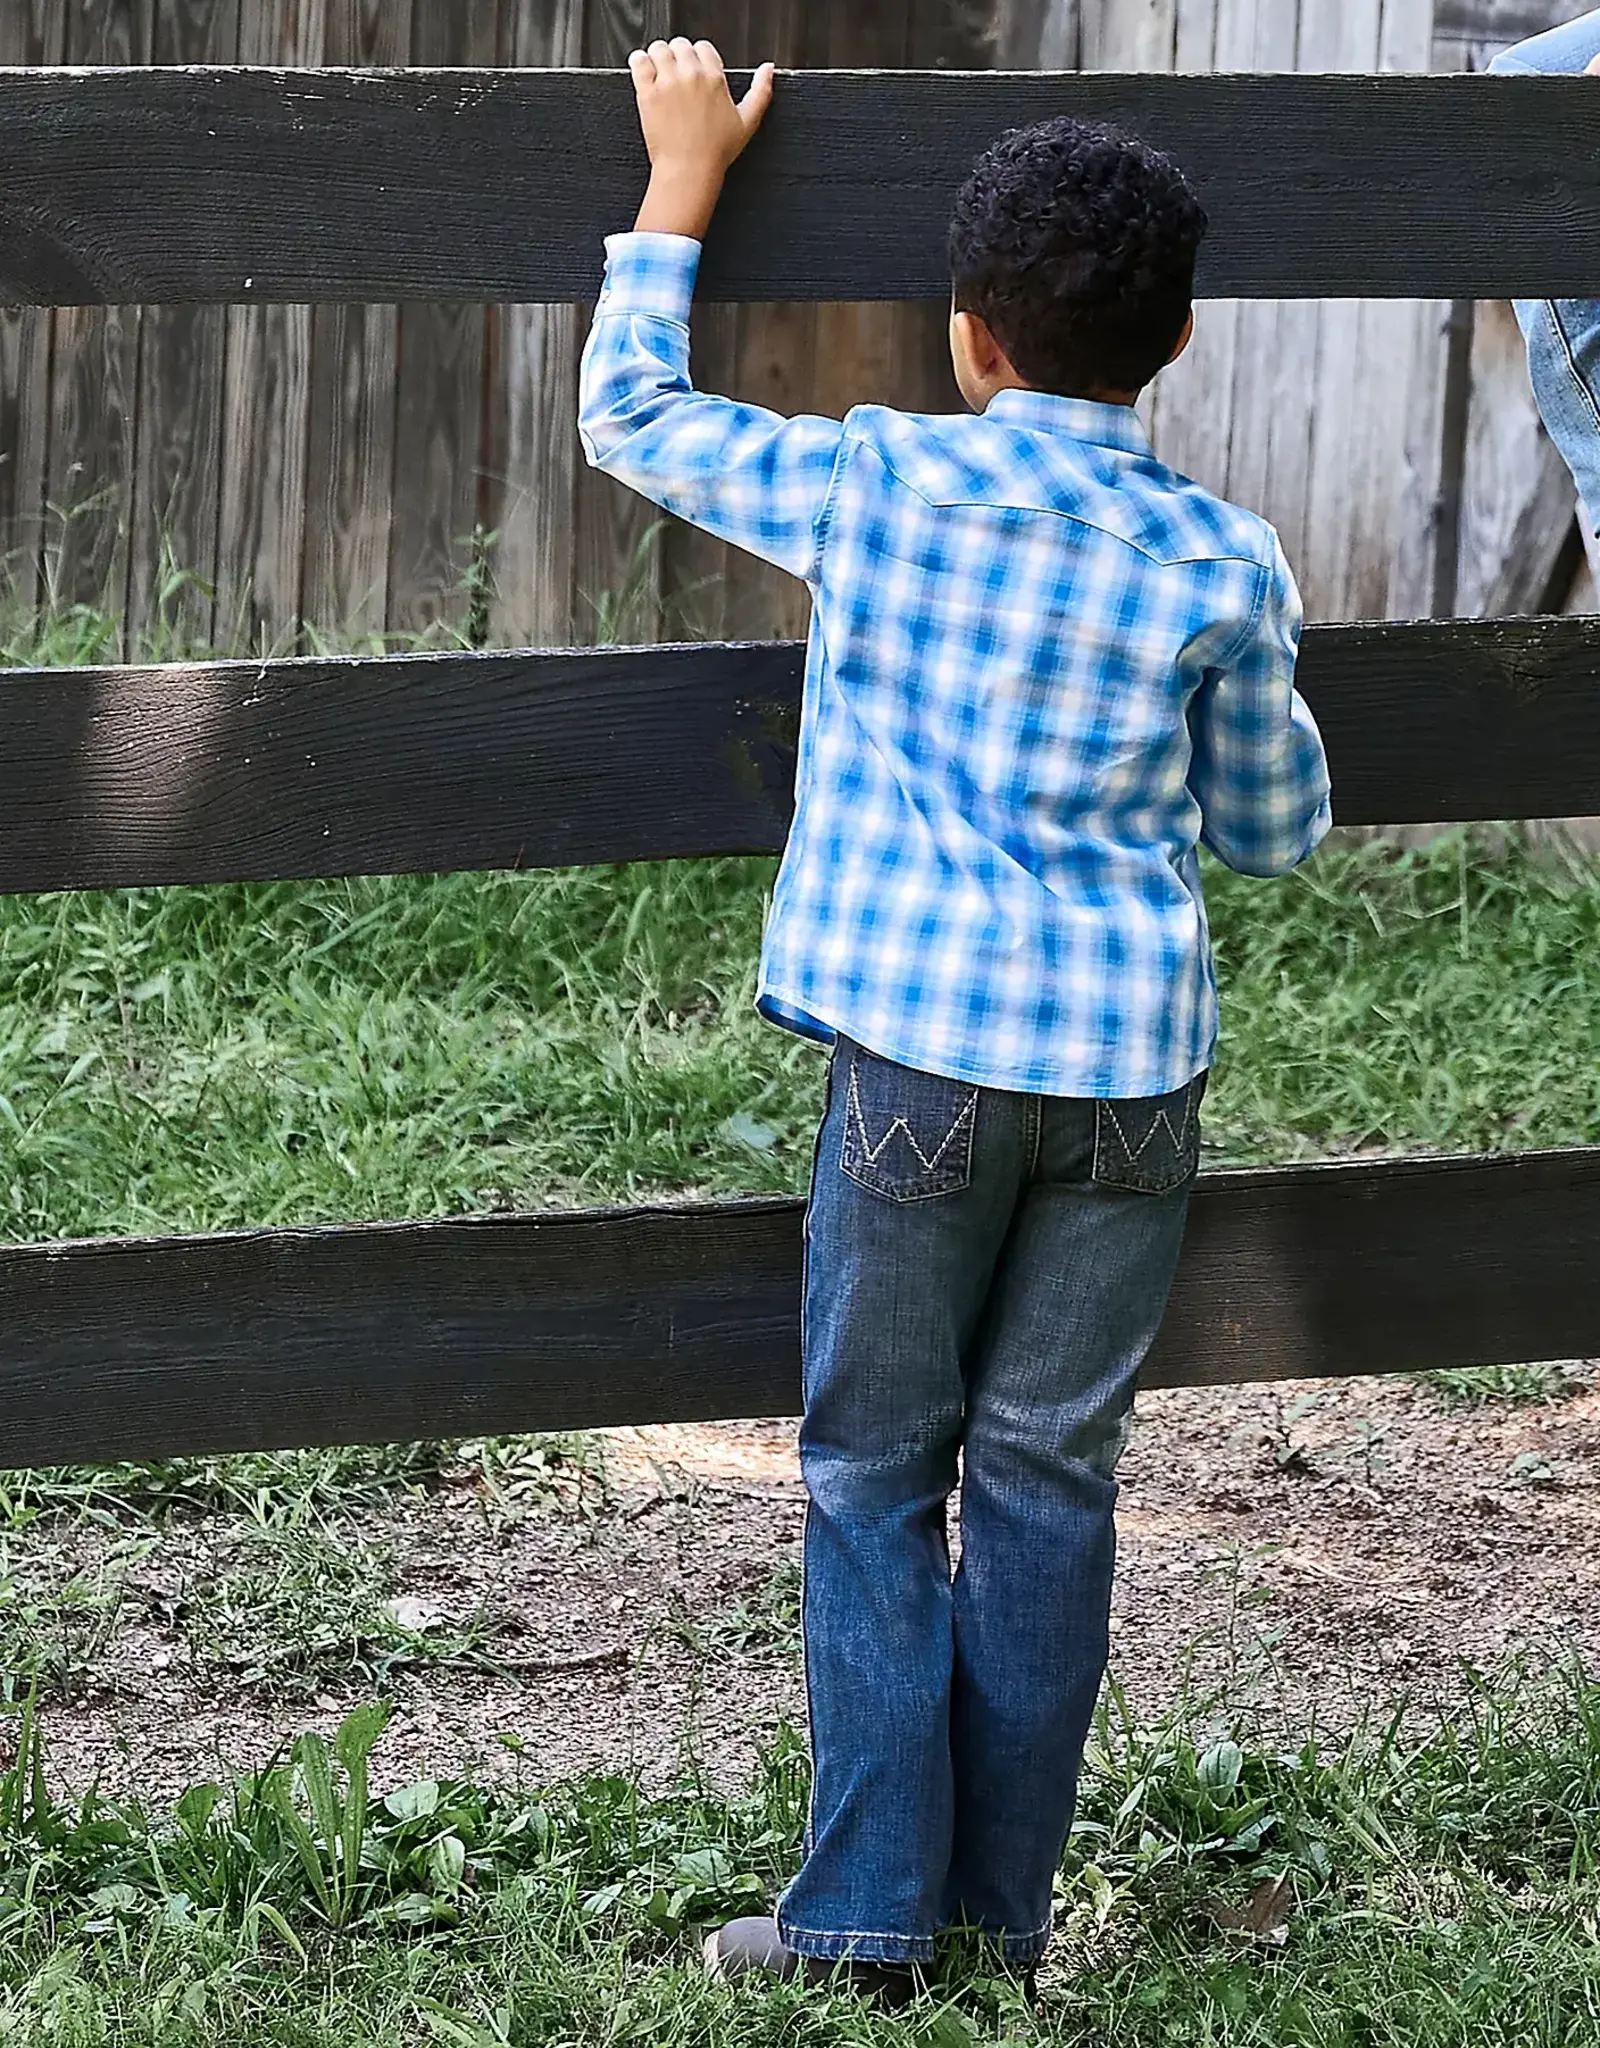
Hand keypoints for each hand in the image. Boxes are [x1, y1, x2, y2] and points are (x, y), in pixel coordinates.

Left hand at [630, 39, 775, 239]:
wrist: (689, 172)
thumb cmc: (716, 153)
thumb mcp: (748, 122)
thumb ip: (761, 92)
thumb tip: (768, 70)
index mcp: (714, 78)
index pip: (703, 47)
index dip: (698, 59)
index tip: (695, 74)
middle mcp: (691, 75)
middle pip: (680, 45)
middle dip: (678, 58)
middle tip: (677, 78)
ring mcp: (668, 83)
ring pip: (659, 48)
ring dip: (658, 57)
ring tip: (660, 75)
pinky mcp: (647, 93)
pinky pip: (638, 61)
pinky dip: (640, 62)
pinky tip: (645, 73)